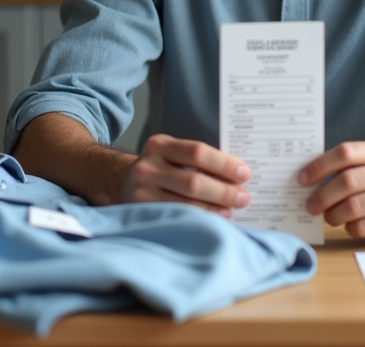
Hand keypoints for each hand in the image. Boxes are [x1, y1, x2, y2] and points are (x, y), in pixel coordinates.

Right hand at [123, 133, 251, 215]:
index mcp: (159, 145)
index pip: (197, 152)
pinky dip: (199, 219)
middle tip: (243, 197)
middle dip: (224, 191)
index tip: (244, 173)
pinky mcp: (141, 212)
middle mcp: (148, 167)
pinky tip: (212, 220)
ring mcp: (141, 192)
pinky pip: (177, 217)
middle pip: (194, 181)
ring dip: (214, 209)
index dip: (224, 164)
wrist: (120, 182)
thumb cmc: (159, 169)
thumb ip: (197, 160)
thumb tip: (237, 175)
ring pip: (186, 204)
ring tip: (231, 211)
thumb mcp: (171, 155)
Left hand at [299, 139, 364, 241]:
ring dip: (333, 215)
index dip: (320, 165)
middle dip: (322, 195)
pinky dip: (350, 227)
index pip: (346, 152)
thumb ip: (353, 165)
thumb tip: (310, 178)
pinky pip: (364, 226)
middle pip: (348, 181)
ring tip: (328, 217)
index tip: (302, 178)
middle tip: (310, 205)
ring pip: (354, 206)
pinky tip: (350, 225)